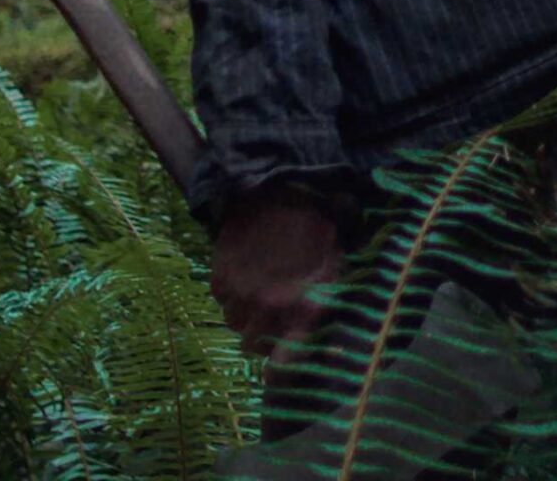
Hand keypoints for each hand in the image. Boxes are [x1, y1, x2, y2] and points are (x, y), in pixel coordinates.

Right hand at [209, 179, 344, 362]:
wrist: (278, 186)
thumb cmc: (318, 228)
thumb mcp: (337, 268)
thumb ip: (327, 308)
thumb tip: (329, 351)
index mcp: (303, 307)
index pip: (284, 364)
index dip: (281, 371)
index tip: (279, 369)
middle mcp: (269, 307)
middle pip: (252, 348)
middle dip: (263, 336)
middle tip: (274, 316)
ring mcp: (240, 293)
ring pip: (235, 324)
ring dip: (246, 314)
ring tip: (260, 289)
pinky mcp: (220, 276)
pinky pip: (221, 300)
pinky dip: (231, 292)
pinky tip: (246, 272)